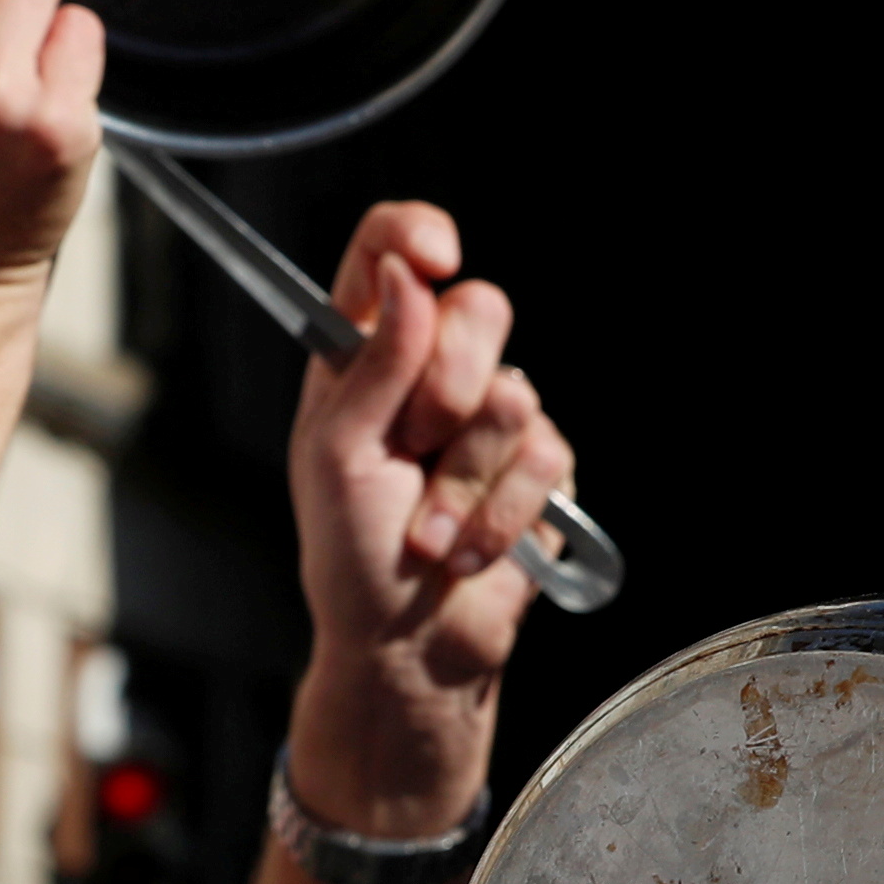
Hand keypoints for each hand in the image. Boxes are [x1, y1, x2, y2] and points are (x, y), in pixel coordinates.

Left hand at [279, 202, 563, 841]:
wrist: (407, 649)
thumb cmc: (350, 560)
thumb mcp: (336, 456)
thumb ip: (373, 364)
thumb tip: (407, 273)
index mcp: (363, 357)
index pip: (390, 253)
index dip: (416, 234)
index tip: (435, 253)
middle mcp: (429, 376)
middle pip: (480, 307)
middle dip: (450, 383)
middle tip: (416, 442)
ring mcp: (489, 421)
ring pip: (516, 392)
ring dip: (465, 479)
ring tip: (428, 532)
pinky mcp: (538, 471)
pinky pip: (546, 457)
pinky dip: (500, 515)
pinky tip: (467, 550)